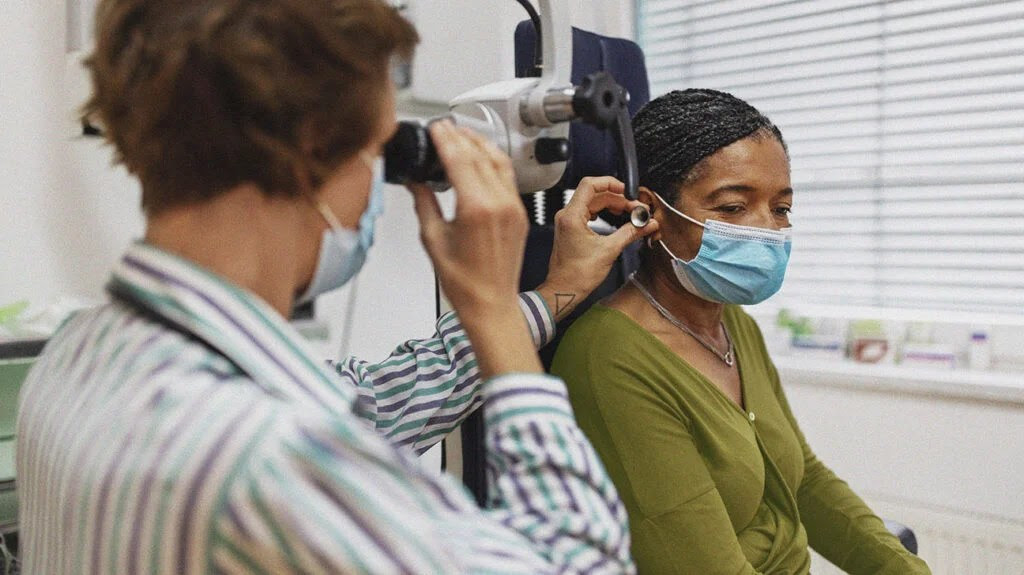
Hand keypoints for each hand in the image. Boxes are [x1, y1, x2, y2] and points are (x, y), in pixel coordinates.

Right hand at [408, 120, 540, 375]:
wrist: (492, 304)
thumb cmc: (464, 283)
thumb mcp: (433, 239)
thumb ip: (425, 204)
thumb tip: (416, 182)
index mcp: (476, 208)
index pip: (460, 159)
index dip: (446, 139)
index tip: (436, 127)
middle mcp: (500, 203)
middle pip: (480, 155)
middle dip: (461, 137)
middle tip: (445, 127)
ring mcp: (514, 207)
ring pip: (500, 162)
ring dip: (481, 144)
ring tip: (463, 135)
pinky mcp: (521, 213)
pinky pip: (509, 178)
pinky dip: (494, 161)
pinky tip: (482, 158)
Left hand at [538, 176, 658, 320]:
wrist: (564, 290)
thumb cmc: (577, 275)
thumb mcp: (609, 250)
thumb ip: (630, 233)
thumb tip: (647, 224)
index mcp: (572, 216)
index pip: (590, 184)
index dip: (611, 183)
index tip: (627, 191)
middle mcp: (567, 215)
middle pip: (595, 194)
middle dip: (617, 198)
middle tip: (635, 209)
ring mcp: (567, 222)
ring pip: (592, 203)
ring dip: (612, 205)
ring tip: (629, 213)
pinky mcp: (571, 229)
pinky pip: (588, 212)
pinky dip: (604, 212)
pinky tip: (615, 218)